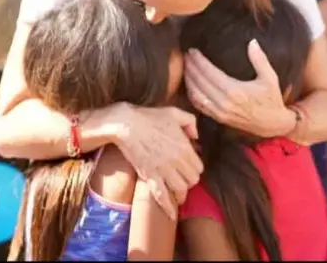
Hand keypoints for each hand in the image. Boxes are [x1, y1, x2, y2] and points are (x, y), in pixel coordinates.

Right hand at [110, 103, 201, 219]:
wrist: (126, 124)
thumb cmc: (150, 117)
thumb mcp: (175, 112)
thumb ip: (190, 123)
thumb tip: (196, 136)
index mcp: (185, 147)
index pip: (199, 167)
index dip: (195, 168)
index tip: (189, 167)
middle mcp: (177, 161)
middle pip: (192, 181)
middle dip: (189, 180)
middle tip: (183, 178)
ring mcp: (163, 170)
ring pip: (180, 190)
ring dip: (180, 193)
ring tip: (178, 193)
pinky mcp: (149, 176)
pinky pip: (161, 195)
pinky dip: (167, 207)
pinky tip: (171, 214)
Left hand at [184, 40, 295, 137]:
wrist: (272, 125)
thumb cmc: (271, 100)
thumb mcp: (270, 78)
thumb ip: (260, 60)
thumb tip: (252, 42)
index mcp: (234, 90)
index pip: (209, 72)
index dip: (198, 61)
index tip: (192, 50)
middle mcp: (224, 102)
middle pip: (199, 82)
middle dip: (190, 67)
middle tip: (185, 55)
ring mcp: (219, 112)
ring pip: (196, 94)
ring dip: (188, 80)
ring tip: (185, 67)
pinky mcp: (218, 118)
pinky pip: (199, 106)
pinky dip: (191, 94)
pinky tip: (189, 85)